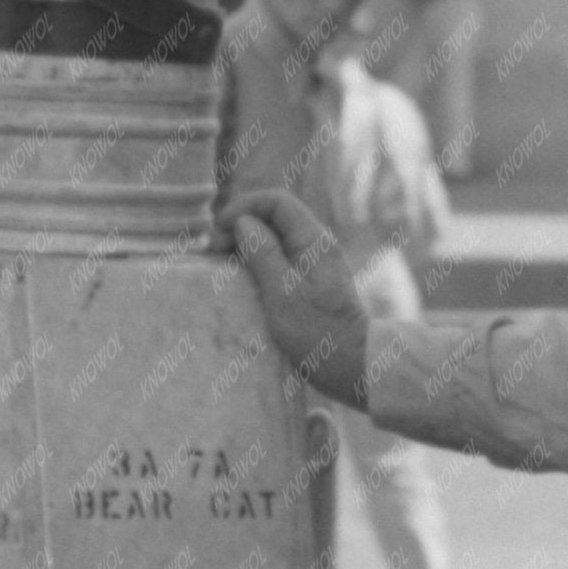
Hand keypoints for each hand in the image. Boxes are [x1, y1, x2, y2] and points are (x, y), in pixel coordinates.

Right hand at [227, 190, 371, 406]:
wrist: (353, 367)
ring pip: (273, 240)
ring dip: (245, 247)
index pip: (276, 201)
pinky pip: (277, 261)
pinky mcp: (308, 284)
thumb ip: (263, 254)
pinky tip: (239, 281)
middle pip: (273, 218)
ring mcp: (313, 265)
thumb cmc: (317, 333)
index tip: (219, 232)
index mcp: (314, 240)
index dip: (244, 207)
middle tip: (214, 253)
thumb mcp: (283, 293)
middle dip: (240, 227)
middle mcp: (316, 246)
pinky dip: (255, 264)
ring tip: (221, 266)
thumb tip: (244, 223)